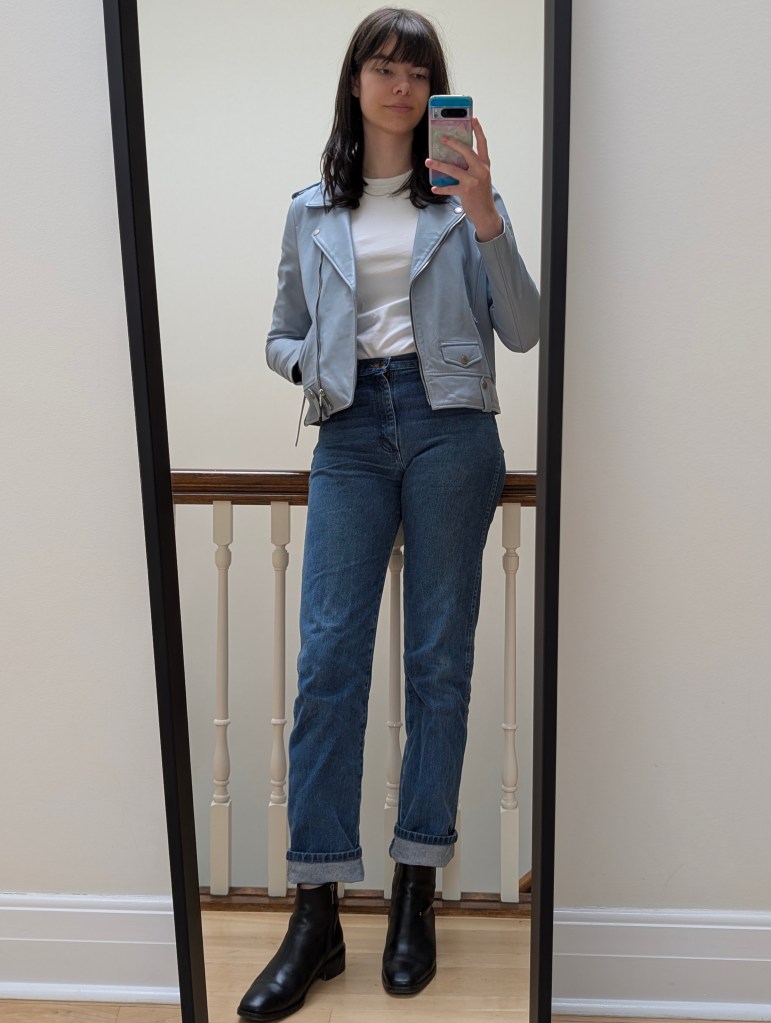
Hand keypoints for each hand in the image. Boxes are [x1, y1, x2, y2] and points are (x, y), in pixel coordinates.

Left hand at [425, 117, 503, 241]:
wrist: (486, 213)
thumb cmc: (481, 194)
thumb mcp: (481, 177)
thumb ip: (472, 167)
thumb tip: (456, 157)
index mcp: (485, 165)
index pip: (482, 144)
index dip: (478, 131)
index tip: (473, 119)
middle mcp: (480, 171)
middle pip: (466, 152)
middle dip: (453, 143)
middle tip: (442, 138)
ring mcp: (473, 181)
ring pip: (453, 169)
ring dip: (439, 165)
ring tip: (428, 161)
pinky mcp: (466, 191)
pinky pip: (450, 187)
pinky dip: (441, 188)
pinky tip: (434, 188)